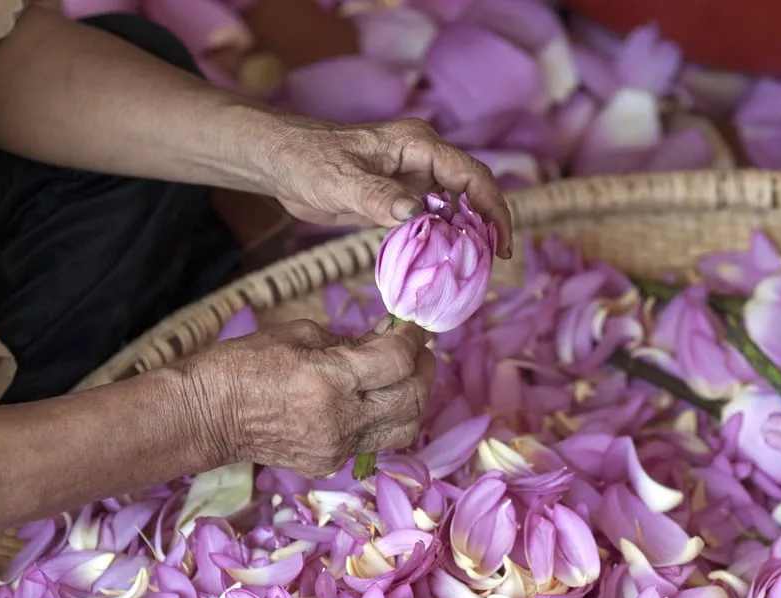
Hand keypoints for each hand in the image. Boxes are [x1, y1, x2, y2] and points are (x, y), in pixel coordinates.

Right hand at [182, 318, 435, 477]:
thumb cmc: (245, 364)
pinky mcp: (330, 464)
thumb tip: (389, 341)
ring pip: (405, 429)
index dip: (413, 340)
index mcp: (330, 380)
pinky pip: (377, 442)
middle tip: (417, 351)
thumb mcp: (301, 334)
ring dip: (413, 399)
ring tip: (402, 376)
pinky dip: (386, 418)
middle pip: (413, 399)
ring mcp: (337, 448)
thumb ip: (352, 341)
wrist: (206, 415)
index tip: (413, 328)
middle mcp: (341, 421)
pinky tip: (373, 399)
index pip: (397, 362)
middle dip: (423, 370)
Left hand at [262, 116, 513, 258]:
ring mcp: (412, 179)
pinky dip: (442, 240)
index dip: (493, 208)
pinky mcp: (399, 198)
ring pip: (455, 207)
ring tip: (474, 268)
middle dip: (487, 225)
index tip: (500, 243)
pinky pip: (432, 219)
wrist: (280, 163)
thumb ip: (378, 196)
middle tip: (492, 263)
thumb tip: (416, 214)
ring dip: (466, 235)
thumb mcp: (341, 181)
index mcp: (418, 145)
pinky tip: (442, 264)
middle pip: (473, 191)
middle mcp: (423, 159)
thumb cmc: (307, 161)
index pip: (472, 175)